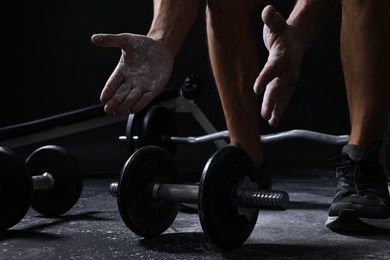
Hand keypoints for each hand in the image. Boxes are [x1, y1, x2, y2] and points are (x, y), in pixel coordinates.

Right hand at [91, 33, 173, 114]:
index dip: (108, 91)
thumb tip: (94, 38)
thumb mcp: (126, 40)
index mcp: (122, 71)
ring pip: (131, 98)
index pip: (112, 83)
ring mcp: (142, 86)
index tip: (103, 99)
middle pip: (120, 94)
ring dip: (125, 105)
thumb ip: (110, 40)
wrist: (161, 47)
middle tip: (108, 110)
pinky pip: (145, 98)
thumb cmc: (143, 44)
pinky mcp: (153, 88)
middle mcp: (131, 80)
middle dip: (114, 102)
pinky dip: (139, 104)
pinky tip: (132, 109)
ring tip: (118, 111)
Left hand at [254, 5, 303, 127]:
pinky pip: (284, 98)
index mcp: (283, 55)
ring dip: (277, 109)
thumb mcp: (275, 24)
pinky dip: (279, 110)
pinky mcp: (289, 84)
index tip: (257, 89)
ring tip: (271, 121)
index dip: (265, 78)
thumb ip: (271, 19)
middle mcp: (289, 69)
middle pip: (279, 86)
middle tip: (264, 114)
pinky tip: (273, 121)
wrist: (298, 38)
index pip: (273, 68)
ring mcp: (290, 78)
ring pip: (283, 95)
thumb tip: (267, 10)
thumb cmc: (282, 32)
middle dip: (272, 100)